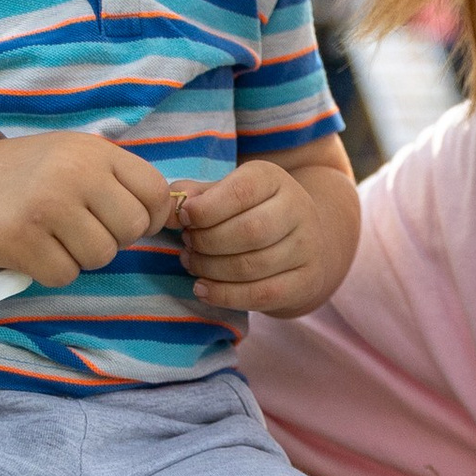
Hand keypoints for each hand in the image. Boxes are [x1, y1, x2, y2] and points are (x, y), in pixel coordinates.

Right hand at [0, 131, 174, 288]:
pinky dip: (52, 270)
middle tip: (84, 230)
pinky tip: (35, 250)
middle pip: (131, 230)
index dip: (150, 216)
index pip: (155, 193)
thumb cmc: (29, 175)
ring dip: (82, 257)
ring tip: (56, 237)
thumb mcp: (75, 155)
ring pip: (101, 256)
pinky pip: (65, 274)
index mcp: (94, 151)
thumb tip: (165, 214)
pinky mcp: (22, 240)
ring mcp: (48, 207)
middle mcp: (75, 173)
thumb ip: (116, 178)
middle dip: (113, 239)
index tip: (126, 220)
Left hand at [178, 161, 352, 316]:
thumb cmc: (249, 213)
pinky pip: (262, 294)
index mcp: (274, 179)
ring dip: (211, 269)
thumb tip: (169, 210)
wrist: (299, 242)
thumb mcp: (224, 194)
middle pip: (249, 231)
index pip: (240, 192)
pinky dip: (225, 295)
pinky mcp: (305, 281)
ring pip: (252, 265)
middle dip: (207, 242)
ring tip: (193, 264)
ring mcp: (306, 247)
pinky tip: (203, 289)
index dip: (205, 209)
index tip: (184, 218)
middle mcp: (297, 209)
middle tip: (187, 245)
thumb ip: (195, 196)